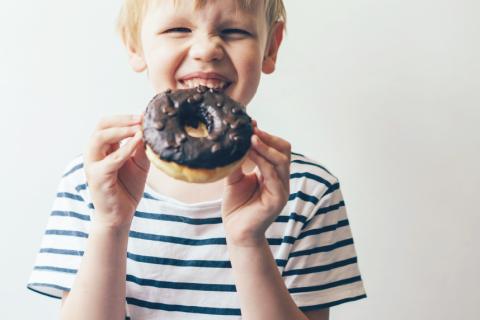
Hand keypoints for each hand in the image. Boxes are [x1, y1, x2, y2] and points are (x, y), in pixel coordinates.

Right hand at [84, 114, 148, 229]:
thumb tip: (148, 129)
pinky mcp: (98, 178)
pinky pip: (111, 160)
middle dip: (122, 120)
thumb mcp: (139, 163)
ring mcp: (93, 165)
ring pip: (99, 139)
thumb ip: (141, 147)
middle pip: (100, 126)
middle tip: (141, 119)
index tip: (144, 116)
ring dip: (120, 130)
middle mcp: (94, 154)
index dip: (124, 118)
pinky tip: (138, 142)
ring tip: (138, 128)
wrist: (120, 215)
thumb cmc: (127, 188)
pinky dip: (125, 149)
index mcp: (103, 148)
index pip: (107, 124)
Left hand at [222, 123, 290, 245]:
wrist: (236, 232)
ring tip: (251, 138)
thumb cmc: (237, 206)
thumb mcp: (235, 178)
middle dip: (269, 138)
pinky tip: (250, 153)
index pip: (278, 149)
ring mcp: (282, 189)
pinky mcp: (278, 199)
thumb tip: (236, 140)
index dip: (266, 136)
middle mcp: (281, 180)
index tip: (251, 124)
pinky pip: (273, 175)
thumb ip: (238, 161)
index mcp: (273, 174)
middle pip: (284, 151)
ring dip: (265, 147)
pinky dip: (263, 162)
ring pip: (281, 161)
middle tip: (252, 130)